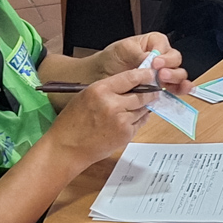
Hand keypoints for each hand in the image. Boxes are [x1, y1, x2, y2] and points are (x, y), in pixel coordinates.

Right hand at [41, 68, 161, 171]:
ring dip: (145, 106)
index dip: (144, 75)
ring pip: (143, 108)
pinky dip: (140, 118)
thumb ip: (108, 88)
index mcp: (100, 90)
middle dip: (150, 92)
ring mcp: (121, 121)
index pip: (131, 77)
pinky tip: (132, 118)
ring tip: (141, 104)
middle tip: (154, 90)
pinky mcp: (126, 135)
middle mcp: (113, 104)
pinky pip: (140, 122)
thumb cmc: (72, 121)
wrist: (67, 148)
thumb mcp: (86, 95)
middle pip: (142, 94)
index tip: (150, 74)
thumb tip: (131, 83)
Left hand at [94, 33, 191, 95]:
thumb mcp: (122, 50)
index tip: (155, 62)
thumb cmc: (112, 58)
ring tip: (165, 83)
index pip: (165, 46)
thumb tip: (151, 58)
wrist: (101, 76)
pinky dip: (178, 90)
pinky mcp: (161, 88)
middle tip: (161, 74)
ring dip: (176, 79)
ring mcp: (162, 73)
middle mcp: (161, 58)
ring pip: (178, 75)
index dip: (163, 55)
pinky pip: (174, 88)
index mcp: (153, 43)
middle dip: (170, 68)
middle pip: (175, 61)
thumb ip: (137, 53)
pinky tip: (179, 92)